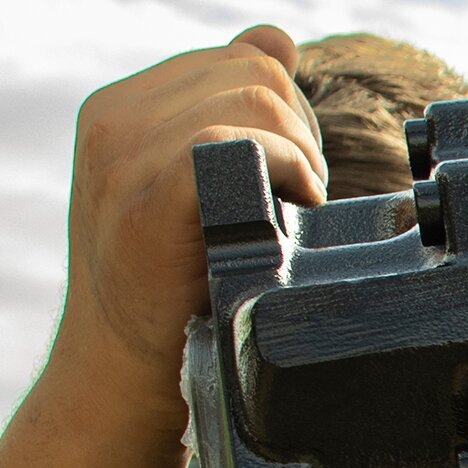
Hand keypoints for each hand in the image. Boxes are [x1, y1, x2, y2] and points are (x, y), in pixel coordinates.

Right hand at [53, 28, 327, 433]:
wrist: (125, 373)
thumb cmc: (172, 289)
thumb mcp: (193, 182)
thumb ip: (228, 110)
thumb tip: (277, 41)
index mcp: (123, 109)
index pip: (239, 60)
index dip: (286, 117)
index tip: (287, 178)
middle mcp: (116, 120)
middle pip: (256, 73)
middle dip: (299, 136)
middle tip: (294, 201)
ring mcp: (126, 156)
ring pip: (256, 98)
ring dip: (299, 158)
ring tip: (285, 213)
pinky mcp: (149, 195)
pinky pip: (233, 138)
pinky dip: (283, 169)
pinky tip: (285, 209)